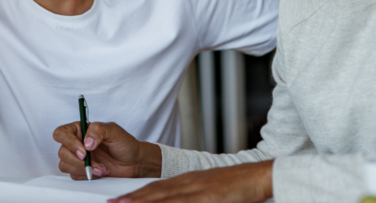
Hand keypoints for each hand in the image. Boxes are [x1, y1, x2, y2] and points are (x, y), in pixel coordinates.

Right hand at [53, 121, 161, 179]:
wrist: (133, 162)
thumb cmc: (124, 143)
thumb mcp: (114, 131)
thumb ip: (98, 130)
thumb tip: (86, 142)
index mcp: (80, 129)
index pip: (62, 133)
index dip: (69, 142)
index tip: (84, 150)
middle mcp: (76, 143)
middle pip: (62, 152)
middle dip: (78, 160)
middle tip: (94, 163)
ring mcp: (77, 158)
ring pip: (65, 165)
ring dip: (84, 169)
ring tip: (102, 168)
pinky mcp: (81, 170)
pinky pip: (74, 175)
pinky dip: (87, 175)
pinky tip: (100, 171)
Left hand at [109, 161, 273, 202]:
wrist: (258, 175)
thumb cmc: (235, 186)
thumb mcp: (208, 191)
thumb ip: (190, 196)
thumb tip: (175, 199)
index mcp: (187, 181)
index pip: (156, 189)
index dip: (135, 195)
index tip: (117, 200)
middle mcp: (188, 183)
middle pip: (154, 193)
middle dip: (131, 200)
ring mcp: (197, 191)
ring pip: (164, 199)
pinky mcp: (208, 198)